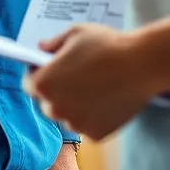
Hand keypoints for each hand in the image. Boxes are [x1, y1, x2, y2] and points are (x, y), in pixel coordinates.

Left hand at [25, 25, 155, 140]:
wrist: (140, 65)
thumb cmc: (107, 45)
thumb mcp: (75, 34)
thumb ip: (53, 43)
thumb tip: (42, 48)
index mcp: (44, 84)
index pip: (29, 84)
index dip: (37, 74)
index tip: (48, 69)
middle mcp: (55, 109)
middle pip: (47, 103)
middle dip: (56, 91)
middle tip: (75, 76)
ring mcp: (75, 124)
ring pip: (68, 115)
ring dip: (75, 105)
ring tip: (94, 87)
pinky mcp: (95, 135)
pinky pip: (87, 125)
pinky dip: (93, 116)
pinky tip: (106, 98)